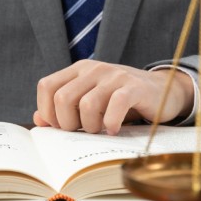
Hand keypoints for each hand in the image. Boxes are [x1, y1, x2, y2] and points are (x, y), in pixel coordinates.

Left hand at [33, 60, 193, 134]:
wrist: (162, 92)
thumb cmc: (120, 102)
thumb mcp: (89, 102)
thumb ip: (63, 110)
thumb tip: (38, 120)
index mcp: (78, 70)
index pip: (46, 87)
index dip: (48, 111)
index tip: (62, 126)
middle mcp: (93, 69)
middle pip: (62, 98)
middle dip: (68, 123)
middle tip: (83, 131)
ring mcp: (114, 76)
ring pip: (86, 104)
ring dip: (90, 126)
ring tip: (100, 129)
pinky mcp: (134, 87)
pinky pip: (115, 105)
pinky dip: (111, 123)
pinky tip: (114, 129)